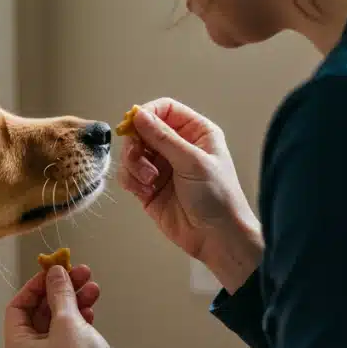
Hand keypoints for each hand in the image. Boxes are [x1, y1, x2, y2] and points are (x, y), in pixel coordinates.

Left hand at [3, 265, 142, 347]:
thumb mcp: (68, 322)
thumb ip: (59, 294)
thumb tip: (55, 273)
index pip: (16, 308)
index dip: (35, 286)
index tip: (54, 271)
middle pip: (38, 315)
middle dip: (60, 292)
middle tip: (80, 273)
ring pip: (56, 326)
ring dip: (73, 304)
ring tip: (93, 287)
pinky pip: (67, 340)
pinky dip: (78, 322)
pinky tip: (92, 309)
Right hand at [117, 98, 262, 291]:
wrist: (217, 237)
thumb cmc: (217, 197)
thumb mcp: (192, 161)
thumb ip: (163, 137)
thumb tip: (139, 115)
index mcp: (195, 132)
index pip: (164, 110)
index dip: (147, 114)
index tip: (133, 125)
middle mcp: (177, 146)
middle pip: (142, 130)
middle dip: (136, 144)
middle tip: (139, 157)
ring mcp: (162, 167)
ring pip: (131, 153)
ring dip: (134, 165)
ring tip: (149, 181)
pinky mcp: (149, 188)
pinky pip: (128, 175)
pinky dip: (131, 180)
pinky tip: (146, 191)